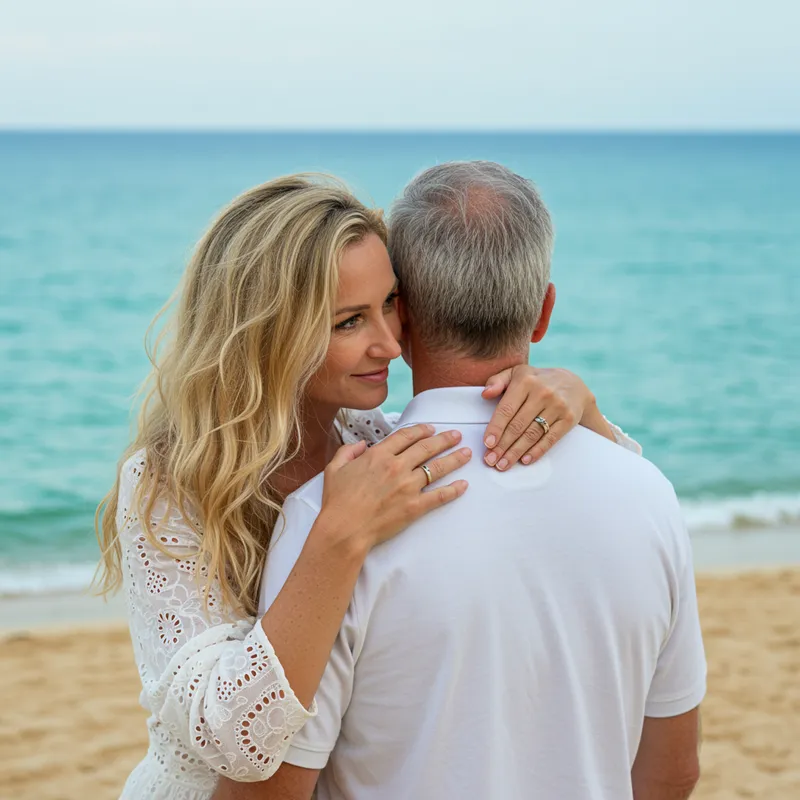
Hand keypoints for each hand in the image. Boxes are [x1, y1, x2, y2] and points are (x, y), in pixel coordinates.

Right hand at [319, 424, 470, 550]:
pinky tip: (463, 485)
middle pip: (426, 447)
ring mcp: (408, 486)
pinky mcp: (414, 506)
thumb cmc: (337, 501)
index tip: (431, 428)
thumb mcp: (335, 469)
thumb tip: (360, 445)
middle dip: (444, 439)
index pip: (406, 436)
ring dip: (454, 458)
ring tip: (466, 453)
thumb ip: (348, 451)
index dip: (421, 430)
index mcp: (378, 455)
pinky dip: (453, 490)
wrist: (344, 529)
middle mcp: (396, 467)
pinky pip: (439, 495)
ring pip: (437, 467)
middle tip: (456, 435)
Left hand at [481, 366, 594, 468]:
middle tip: (491, 460)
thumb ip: (498, 381)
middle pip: (518, 425)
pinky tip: (525, 460)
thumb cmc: (537, 381)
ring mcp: (557, 406)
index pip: (506, 409)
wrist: (574, 385)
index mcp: (526, 381)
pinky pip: (550, 439)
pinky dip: (537, 451)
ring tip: (503, 464)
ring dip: (516, 452)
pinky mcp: (569, 418)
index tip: (487, 444)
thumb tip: (485, 394)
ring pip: (532, 434)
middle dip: (502, 446)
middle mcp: (542, 392)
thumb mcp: (517, 373)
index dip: (496, 428)